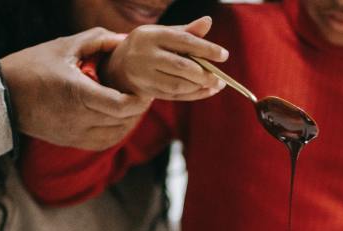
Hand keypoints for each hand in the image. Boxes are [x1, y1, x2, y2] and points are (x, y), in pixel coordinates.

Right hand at [0, 28, 152, 149]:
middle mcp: (79, 118)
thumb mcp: (63, 46)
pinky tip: (119, 118)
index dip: (140, 99)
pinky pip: (104, 142)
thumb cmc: (31, 67)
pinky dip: (117, 132)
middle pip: (124, 120)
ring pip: (117, 134)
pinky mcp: (72, 142)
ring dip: (130, 121)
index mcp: (78, 94)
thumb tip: (123, 40)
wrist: (2, 97)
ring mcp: (76, 134)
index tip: (145, 88)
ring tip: (134, 105)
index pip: (122, 105)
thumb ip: (96, 40)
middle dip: (139, 108)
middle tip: (144, 93)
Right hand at [105, 17, 227, 100]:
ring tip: (216, 85)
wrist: (119, 67)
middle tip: (221, 77)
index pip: (183, 41)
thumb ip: (186, 31)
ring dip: (200, 86)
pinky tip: (206, 91)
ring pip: (178, 84)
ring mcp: (144, 75)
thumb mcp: (163, 34)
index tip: (224, 55)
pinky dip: (193, 95)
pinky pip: (175, 96)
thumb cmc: (148, 47)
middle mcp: (145, 55)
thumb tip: (208, 22)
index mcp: (151, 35)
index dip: (206, 49)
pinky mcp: (147, 91)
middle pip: (181, 66)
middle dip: (204, 73)